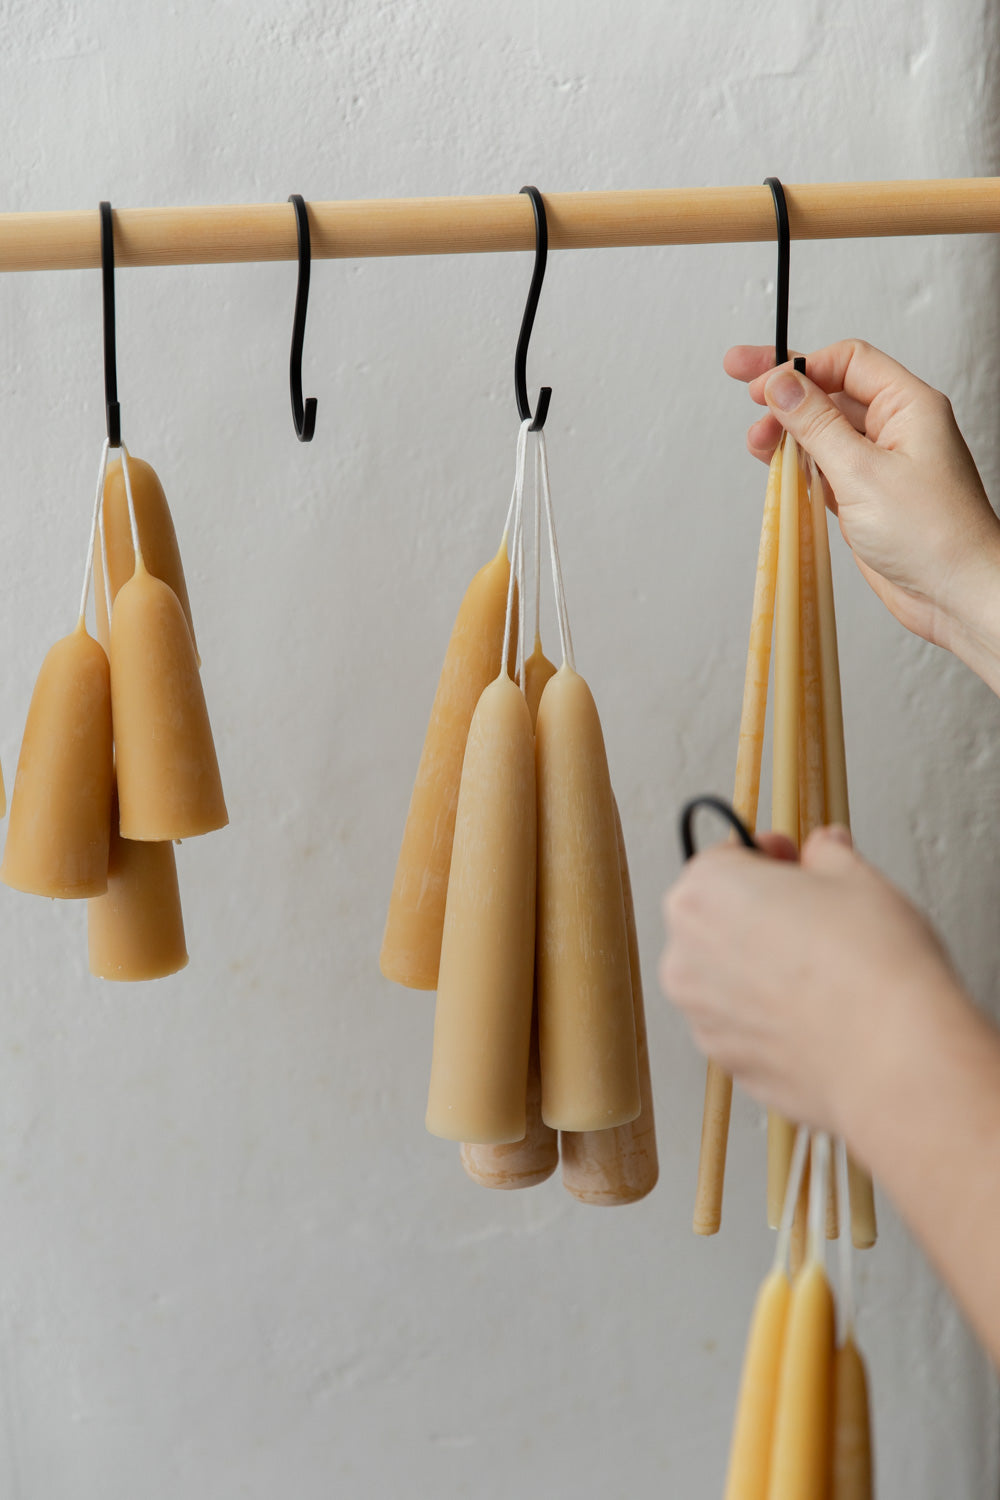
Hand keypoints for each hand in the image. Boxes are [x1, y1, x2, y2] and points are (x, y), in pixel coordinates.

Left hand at [659, 825, 967, 1140]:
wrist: (896, 1057)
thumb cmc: (872, 964)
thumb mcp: (856, 878)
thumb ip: (827, 855)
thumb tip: (824, 851)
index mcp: (703, 894)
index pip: (722, 859)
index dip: (765, 856)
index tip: (794, 861)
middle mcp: (684, 956)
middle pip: (714, 919)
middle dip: (757, 912)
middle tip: (814, 916)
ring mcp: (701, 1016)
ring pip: (725, 976)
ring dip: (759, 966)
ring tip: (821, 971)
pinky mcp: (726, 1061)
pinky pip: (741, 1024)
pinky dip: (768, 1015)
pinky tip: (817, 1013)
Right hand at [725, 341, 999, 658]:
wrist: (955, 593)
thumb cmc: (933, 534)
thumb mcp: (862, 472)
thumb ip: (817, 425)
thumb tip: (782, 384)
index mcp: (908, 407)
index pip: (848, 363)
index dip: (802, 366)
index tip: (762, 381)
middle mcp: (896, 428)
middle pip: (831, 391)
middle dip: (785, 388)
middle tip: (740, 376)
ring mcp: (880, 464)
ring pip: (824, 431)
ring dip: (787, 431)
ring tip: (757, 442)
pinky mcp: (866, 497)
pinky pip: (825, 467)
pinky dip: (798, 464)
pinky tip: (776, 465)